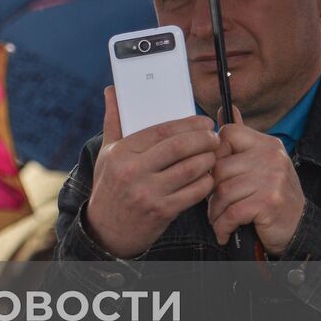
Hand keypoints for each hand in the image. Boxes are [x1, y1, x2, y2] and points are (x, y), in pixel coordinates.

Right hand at [83, 87, 219, 258]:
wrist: (106, 230)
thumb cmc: (109, 185)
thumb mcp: (106, 153)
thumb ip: (113, 121)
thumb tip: (112, 90)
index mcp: (121, 153)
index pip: (161, 130)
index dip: (188, 123)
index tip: (203, 121)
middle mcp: (134, 172)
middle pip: (180, 147)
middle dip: (204, 139)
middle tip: (214, 137)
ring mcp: (149, 193)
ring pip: (191, 169)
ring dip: (209, 159)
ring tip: (213, 154)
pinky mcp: (163, 211)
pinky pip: (194, 192)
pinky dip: (206, 182)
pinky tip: (208, 176)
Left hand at [209, 110, 305, 255]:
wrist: (301, 229)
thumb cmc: (273, 196)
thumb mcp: (261, 163)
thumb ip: (240, 139)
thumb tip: (223, 109)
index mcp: (266, 144)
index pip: (227, 134)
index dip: (213, 155)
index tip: (215, 173)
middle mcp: (270, 157)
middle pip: (219, 167)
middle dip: (210, 190)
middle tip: (214, 204)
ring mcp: (272, 179)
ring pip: (222, 191)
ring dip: (215, 211)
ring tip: (218, 219)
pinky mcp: (269, 202)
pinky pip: (231, 212)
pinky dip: (222, 226)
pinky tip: (224, 232)